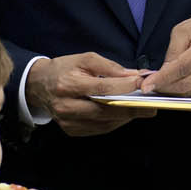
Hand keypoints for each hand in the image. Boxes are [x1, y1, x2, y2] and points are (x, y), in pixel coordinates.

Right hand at [27, 52, 152, 135]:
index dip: (124, 87)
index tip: (142, 83)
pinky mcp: (71, 130)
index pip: (101, 88)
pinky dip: (114, 122)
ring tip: (141, 109)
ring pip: (104, 122)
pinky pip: (99, 129)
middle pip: (105, 109)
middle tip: (151, 105)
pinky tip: (124, 115)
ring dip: (125, 116)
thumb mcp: (84, 59)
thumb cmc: (64, 69)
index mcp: (68, 85)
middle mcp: (66, 106)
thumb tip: (134, 75)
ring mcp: (68, 121)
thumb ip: (109, 67)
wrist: (39, 86)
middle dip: (131, 107)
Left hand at [140, 8, 190, 96]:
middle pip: (185, 84)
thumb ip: (172, 51)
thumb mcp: (183, 30)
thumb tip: (162, 71)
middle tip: (147, 84)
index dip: (162, 78)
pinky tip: (175, 79)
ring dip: (171, 88)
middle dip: (163, 86)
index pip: (181, 68)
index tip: (147, 85)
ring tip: (160, 80)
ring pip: (189, 91)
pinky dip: (182, 88)